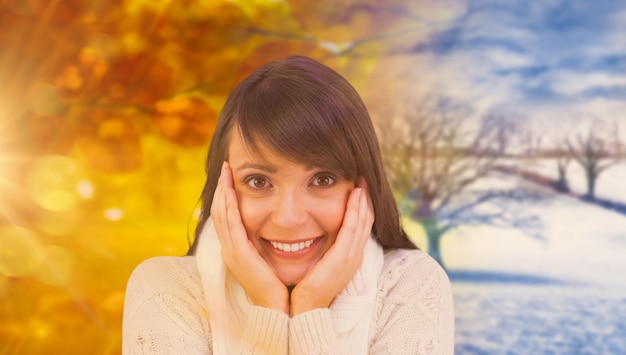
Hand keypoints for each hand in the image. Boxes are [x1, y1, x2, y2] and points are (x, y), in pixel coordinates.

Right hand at [211, 161, 288, 312]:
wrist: (278, 309)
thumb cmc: (279, 285)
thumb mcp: (269, 258)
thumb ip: (268, 241)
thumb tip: (276, 225)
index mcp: (237, 248)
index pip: (226, 216)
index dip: (226, 194)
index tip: (231, 175)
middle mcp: (230, 249)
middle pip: (219, 211)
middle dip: (222, 187)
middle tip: (225, 166)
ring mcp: (232, 252)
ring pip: (221, 215)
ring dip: (223, 191)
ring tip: (226, 171)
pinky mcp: (239, 255)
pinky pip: (231, 226)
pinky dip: (229, 207)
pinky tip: (230, 191)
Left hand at [289, 177, 373, 315]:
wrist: (304, 309)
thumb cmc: (305, 287)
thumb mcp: (318, 263)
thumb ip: (321, 249)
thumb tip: (314, 232)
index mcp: (348, 256)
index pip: (359, 226)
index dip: (360, 207)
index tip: (357, 189)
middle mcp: (354, 255)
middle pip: (366, 221)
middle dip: (365, 199)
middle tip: (363, 179)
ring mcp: (352, 256)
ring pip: (363, 221)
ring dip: (363, 200)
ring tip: (361, 182)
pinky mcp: (345, 256)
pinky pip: (354, 227)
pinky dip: (356, 209)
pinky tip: (356, 194)